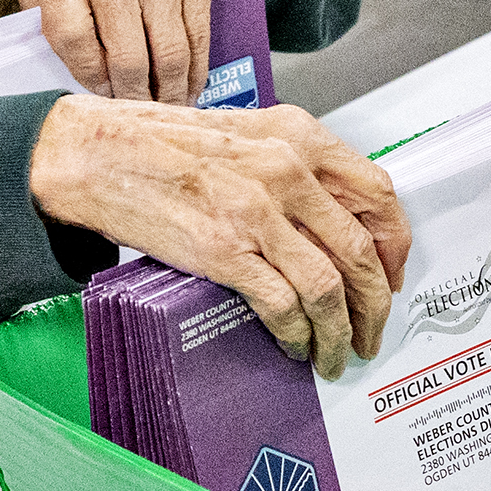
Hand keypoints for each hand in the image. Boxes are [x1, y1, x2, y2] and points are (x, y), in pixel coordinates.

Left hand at [21, 0, 220, 100]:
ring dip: (168, 94)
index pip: (70, 41)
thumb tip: (45, 68)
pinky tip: (188, 87)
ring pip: (168, 56)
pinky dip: (195, 72)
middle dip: (132, 98)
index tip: (97, 94)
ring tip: (164, 108)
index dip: (86, 77)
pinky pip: (197, 39)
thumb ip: (40, 13)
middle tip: (135, 114)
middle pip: (126, 59)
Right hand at [29, 96, 410, 372]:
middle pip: (362, 251)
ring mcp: (257, 212)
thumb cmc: (160, 145)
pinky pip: (283, 304)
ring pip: (329, 287)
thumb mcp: (245, 135)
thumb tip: (331, 224)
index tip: (393, 276)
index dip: (395, 246)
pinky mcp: (224, 250)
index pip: (377, 195)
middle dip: (376, 305)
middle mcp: (287, 170)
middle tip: (372, 333)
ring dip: (340, 332)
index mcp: (298, 136)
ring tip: (336, 355)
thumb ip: (293, 168)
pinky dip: (298, 334)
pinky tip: (295, 346)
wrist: (95, 153)